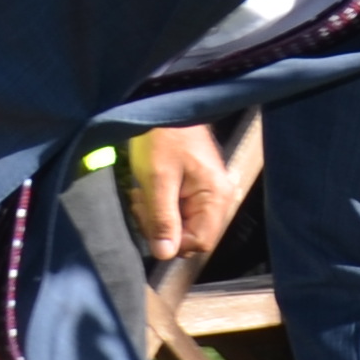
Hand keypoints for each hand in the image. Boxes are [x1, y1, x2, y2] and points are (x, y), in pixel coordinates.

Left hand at [132, 118, 258, 266]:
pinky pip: (180, 210)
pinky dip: (161, 206)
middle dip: (162, 227)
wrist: (160, 104)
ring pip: (183, 224)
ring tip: (142, 195)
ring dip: (158, 216)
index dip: (172, 241)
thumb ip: (163, 219)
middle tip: (141, 205)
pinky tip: (148, 191)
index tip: (148, 221)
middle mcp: (219, 198)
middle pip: (191, 235)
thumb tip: (165, 255)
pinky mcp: (196, 186)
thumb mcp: (157, 180)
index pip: (199, 242)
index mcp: (216, 197)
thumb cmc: (161, 137)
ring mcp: (209, 192)